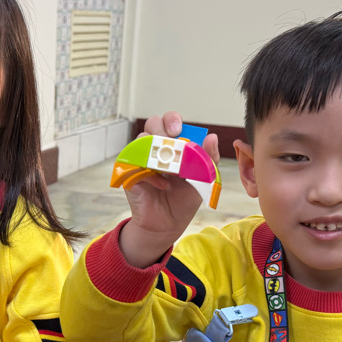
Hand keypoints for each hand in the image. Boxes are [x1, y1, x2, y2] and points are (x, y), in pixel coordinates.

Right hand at [119, 111, 219, 267]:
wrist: (169, 222)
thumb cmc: (184, 198)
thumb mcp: (203, 177)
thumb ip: (209, 157)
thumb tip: (212, 136)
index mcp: (172, 144)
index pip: (168, 121)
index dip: (172, 120)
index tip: (178, 131)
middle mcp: (155, 148)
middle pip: (152, 123)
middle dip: (162, 128)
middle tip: (173, 139)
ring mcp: (141, 159)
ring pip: (142, 140)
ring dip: (159, 152)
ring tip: (172, 170)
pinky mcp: (130, 173)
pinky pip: (137, 164)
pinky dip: (152, 174)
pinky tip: (163, 185)